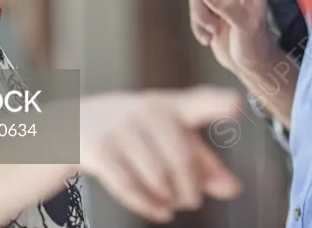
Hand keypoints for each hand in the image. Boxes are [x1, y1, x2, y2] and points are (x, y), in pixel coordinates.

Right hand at [78, 87, 242, 222]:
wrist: (73, 123)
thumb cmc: (135, 132)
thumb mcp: (169, 139)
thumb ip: (204, 164)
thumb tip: (233, 189)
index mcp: (172, 104)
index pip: (200, 101)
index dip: (219, 102)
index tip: (237, 103)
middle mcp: (148, 110)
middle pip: (181, 157)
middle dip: (191, 186)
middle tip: (194, 200)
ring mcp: (121, 127)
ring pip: (157, 176)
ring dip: (171, 197)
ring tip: (174, 202)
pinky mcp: (100, 149)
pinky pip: (130, 185)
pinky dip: (149, 204)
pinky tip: (161, 211)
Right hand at [189, 0, 275, 77]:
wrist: (247, 65)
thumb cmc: (255, 44)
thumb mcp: (246, 26)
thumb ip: (228, 7)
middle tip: (206, 2)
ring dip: (199, 12)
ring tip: (212, 30)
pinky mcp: (209, 9)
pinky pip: (193, 5)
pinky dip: (196, 23)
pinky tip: (208, 38)